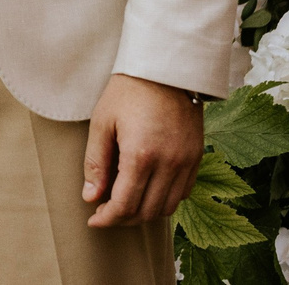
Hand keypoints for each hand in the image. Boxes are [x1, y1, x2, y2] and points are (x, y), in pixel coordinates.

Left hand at [82, 73, 203, 227]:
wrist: (165, 68)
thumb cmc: (128, 91)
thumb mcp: (102, 122)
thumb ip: (95, 163)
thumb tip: (90, 197)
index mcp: (141, 155)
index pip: (125, 204)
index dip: (107, 218)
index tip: (94, 221)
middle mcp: (169, 164)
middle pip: (147, 212)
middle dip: (123, 219)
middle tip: (106, 213)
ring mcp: (187, 162)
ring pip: (167, 207)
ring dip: (145, 212)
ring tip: (125, 204)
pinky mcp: (197, 157)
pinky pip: (183, 193)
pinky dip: (164, 200)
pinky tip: (148, 190)